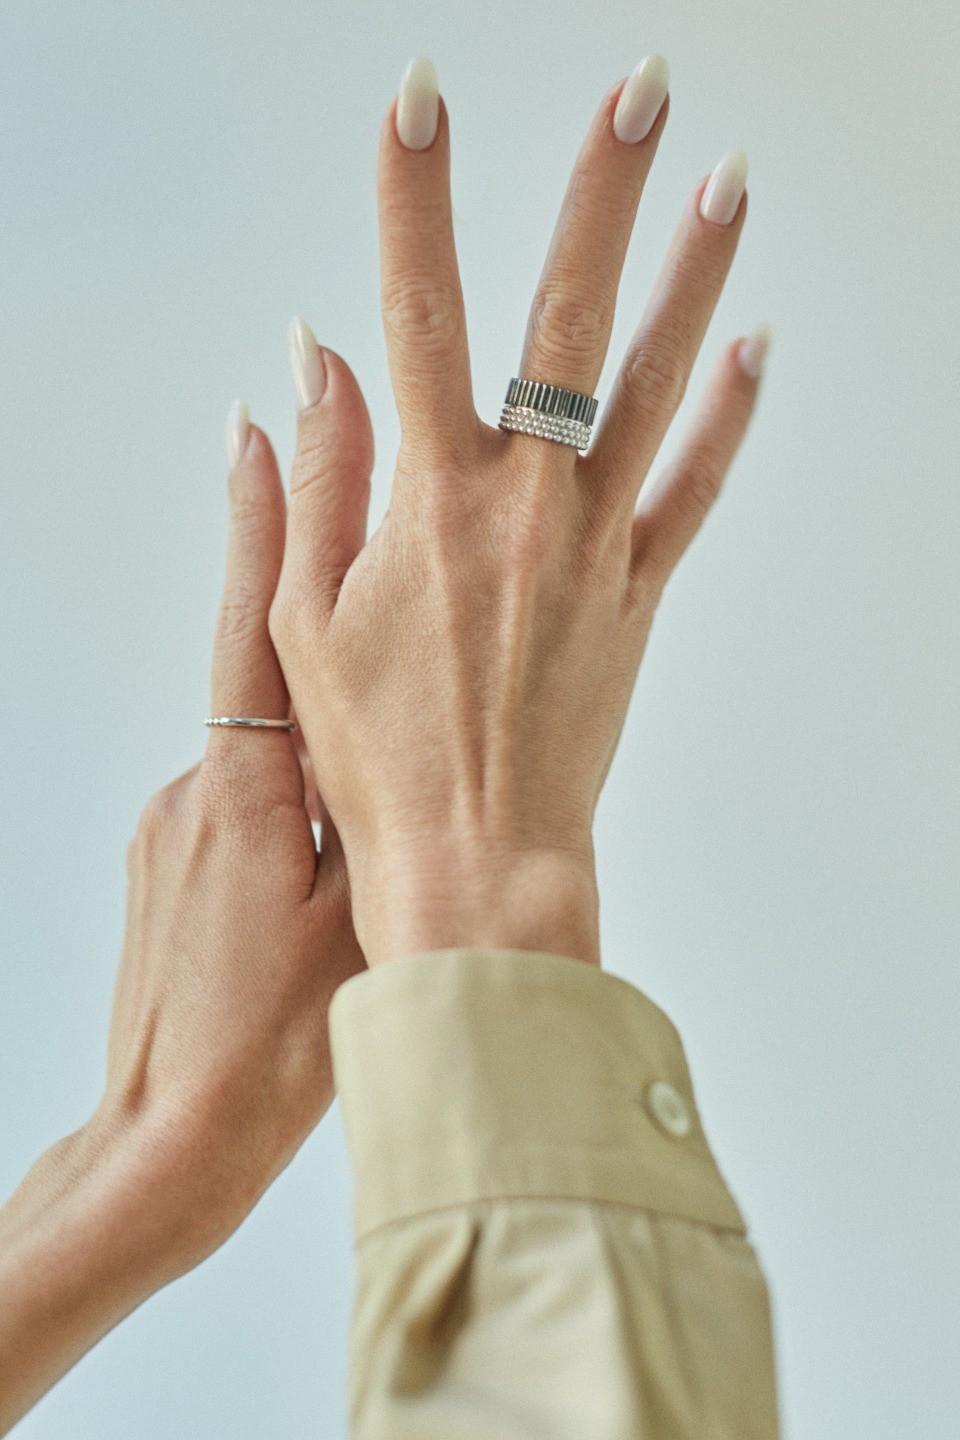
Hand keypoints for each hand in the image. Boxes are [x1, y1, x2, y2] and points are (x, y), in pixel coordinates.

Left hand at [0, 418, 363, 1433]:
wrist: (166, 1140)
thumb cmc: (279, 1050)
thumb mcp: (362, 925)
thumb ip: (375, 822)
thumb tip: (392, 751)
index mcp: (249, 796)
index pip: (262, 632)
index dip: (268, 524)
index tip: (268, 424)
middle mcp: (197, 790)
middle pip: (256, 652)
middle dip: (281, 543)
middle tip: (295, 421)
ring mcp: (173, 822)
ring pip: (253, 719)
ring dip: (296, 663)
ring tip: (351, 603)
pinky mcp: (169, 857)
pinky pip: (235, 774)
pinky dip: (279, 748)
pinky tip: (317, 779)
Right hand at [270, 59, 766, 967]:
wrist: (480, 860)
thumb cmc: (377, 754)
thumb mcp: (303, 620)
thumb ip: (315, 481)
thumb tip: (310, 362)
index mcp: (428, 501)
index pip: (417, 311)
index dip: (413, 195)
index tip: (419, 100)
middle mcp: (523, 503)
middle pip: (566, 317)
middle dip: (601, 189)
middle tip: (641, 88)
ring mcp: (595, 545)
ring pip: (653, 387)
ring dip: (691, 278)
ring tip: (726, 183)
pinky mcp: (639, 594)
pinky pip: (693, 489)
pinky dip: (725, 417)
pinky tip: (753, 346)